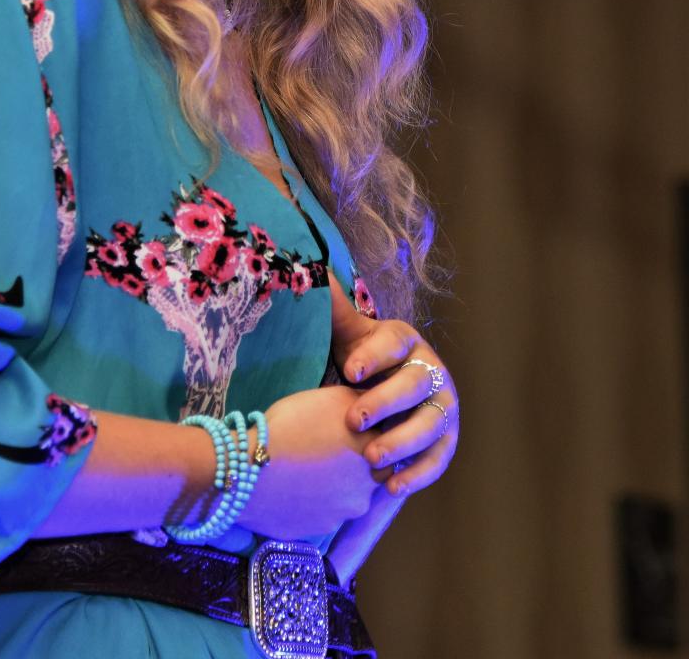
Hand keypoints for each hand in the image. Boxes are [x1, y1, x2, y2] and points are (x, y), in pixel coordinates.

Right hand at [239, 385, 383, 539]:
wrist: (249, 471)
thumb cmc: (289, 426)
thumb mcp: (330, 398)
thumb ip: (362, 404)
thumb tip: (376, 405)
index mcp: (372, 455)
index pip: (387, 446)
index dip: (369, 438)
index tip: (349, 432)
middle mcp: (366, 489)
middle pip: (371, 475)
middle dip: (356, 465)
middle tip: (328, 452)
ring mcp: (343, 516)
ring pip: (347, 498)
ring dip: (335, 486)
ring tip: (308, 471)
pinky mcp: (320, 532)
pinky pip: (323, 515)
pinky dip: (315, 504)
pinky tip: (296, 489)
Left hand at [328, 273, 458, 492]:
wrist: (383, 392)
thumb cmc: (361, 361)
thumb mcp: (348, 334)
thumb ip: (333, 308)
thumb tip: (313, 271)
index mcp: (405, 340)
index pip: (393, 343)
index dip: (373, 355)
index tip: (348, 369)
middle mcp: (431, 371)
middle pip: (414, 385)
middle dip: (385, 402)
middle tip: (354, 419)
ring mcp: (444, 407)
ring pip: (430, 425)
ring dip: (403, 442)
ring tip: (372, 457)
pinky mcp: (446, 441)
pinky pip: (437, 459)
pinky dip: (418, 474)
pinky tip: (391, 486)